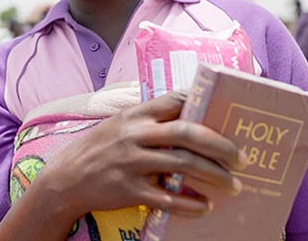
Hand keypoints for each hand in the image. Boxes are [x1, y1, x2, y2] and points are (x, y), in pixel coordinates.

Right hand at [38, 91, 246, 219]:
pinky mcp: (128, 190)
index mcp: (136, 114)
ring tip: (234, 185)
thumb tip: (191, 117)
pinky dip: (189, 204)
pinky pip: (166, 198)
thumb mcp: (121, 123)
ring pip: (182, 165)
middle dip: (220, 145)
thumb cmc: (100, 148)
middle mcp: (135, 135)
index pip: (175, 100)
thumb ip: (150, 119)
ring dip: (214, 176)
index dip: (204, 104)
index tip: (228, 114)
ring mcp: (131, 162)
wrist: (65, 179)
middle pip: (186, 132)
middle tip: (242, 158)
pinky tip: (204, 207)